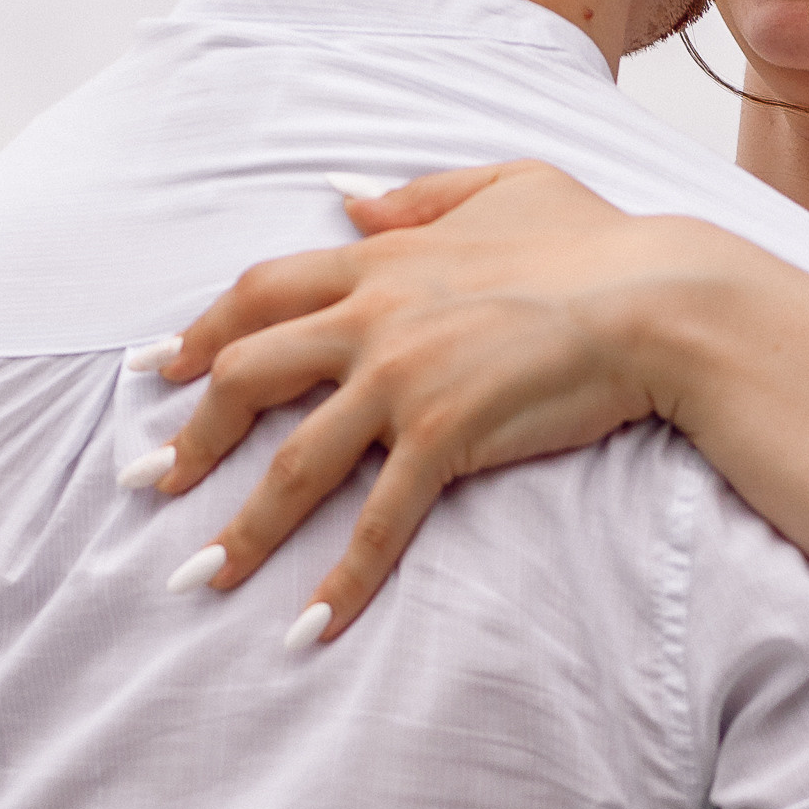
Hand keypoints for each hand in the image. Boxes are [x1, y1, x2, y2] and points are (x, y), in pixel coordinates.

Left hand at [137, 163, 731, 634]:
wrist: (660, 297)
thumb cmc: (600, 240)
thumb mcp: (505, 184)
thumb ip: (419, 194)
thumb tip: (346, 195)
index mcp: (383, 257)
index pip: (260, 294)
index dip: (200, 333)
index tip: (155, 370)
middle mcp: (374, 315)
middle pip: (248, 375)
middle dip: (190, 437)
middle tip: (149, 486)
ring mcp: (403, 378)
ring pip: (292, 461)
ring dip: (241, 527)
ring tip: (201, 576)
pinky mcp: (445, 436)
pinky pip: (377, 519)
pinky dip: (342, 577)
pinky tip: (313, 623)